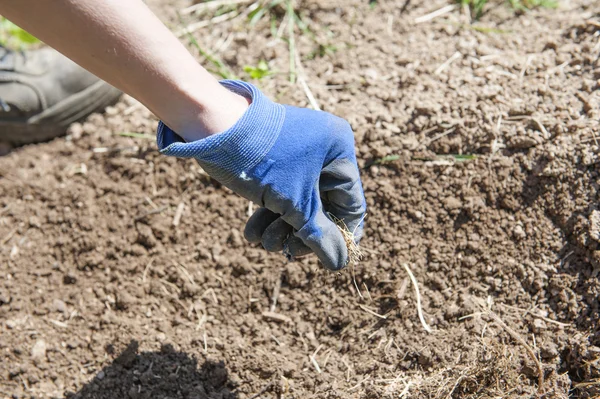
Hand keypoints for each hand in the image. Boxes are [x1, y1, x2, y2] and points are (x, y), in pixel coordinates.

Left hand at [157, 80, 365, 269]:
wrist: (212, 125)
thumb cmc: (262, 160)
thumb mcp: (295, 203)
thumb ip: (320, 235)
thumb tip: (341, 263)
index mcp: (339, 151)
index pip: (351, 203)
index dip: (340, 234)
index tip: (328, 258)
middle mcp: (323, 150)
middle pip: (323, 208)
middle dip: (302, 234)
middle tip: (288, 252)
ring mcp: (298, 155)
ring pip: (298, 205)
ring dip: (281, 229)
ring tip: (263, 242)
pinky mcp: (275, 162)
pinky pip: (281, 195)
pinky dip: (268, 215)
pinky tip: (252, 234)